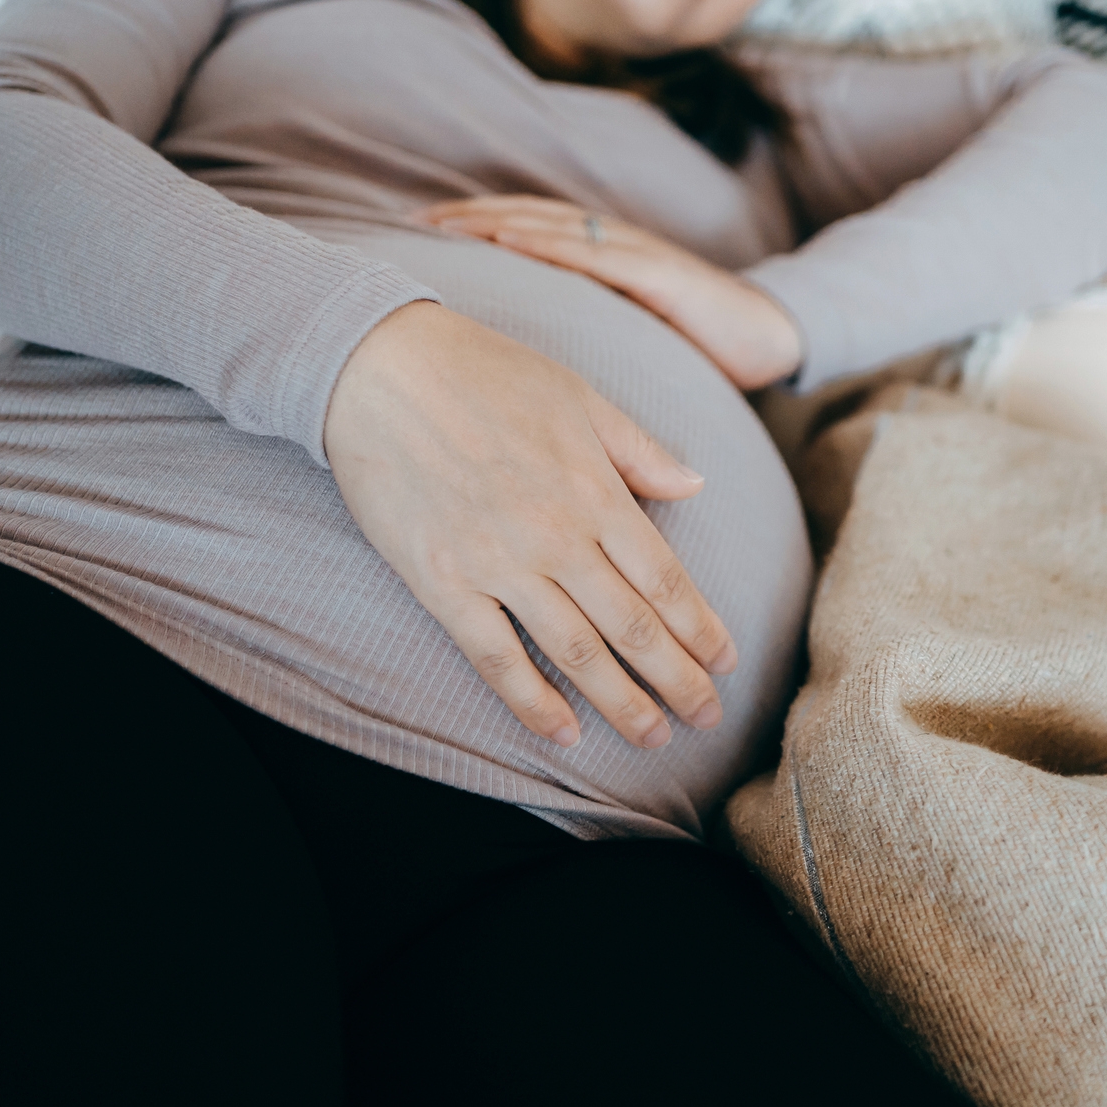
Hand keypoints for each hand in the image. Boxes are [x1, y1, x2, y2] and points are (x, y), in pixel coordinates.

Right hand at [324, 300, 737, 749]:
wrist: (379, 367)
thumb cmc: (484, 372)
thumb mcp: (578, 395)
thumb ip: (639, 450)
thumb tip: (696, 485)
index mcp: (595, 491)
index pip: (664, 579)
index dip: (701, 628)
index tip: (727, 662)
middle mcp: (557, 536)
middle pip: (632, 626)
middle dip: (678, 679)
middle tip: (708, 718)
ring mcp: (498, 564)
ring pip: (575, 651)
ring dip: (621, 702)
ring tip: (653, 739)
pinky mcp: (443, 583)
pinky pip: (496, 656)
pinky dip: (533, 701)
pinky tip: (564, 734)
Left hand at [420, 195, 803, 389]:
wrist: (771, 340)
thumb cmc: (698, 344)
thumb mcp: (623, 338)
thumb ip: (578, 335)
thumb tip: (517, 362)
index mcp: (600, 259)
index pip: (524, 230)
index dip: (472, 225)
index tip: (417, 230)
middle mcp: (612, 245)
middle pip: (525, 217)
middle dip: (467, 215)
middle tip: (411, 219)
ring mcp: (636, 254)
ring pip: (552, 225)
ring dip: (496, 220)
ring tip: (446, 222)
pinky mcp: (661, 274)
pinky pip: (596, 253)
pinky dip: (550, 242)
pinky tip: (510, 239)